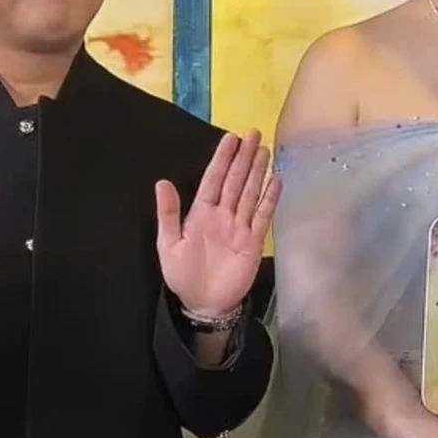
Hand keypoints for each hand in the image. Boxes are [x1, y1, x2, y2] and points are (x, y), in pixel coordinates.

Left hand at [155, 132, 281, 316]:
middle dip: (244, 157)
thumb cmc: (183, 274)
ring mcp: (239, 227)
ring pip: (250, 193)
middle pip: (235, 180)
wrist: (203, 304)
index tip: (231, 138)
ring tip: (265, 150)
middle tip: (254, 134)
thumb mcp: (168, 244)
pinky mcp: (253, 242)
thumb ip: (168, 213)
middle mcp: (222, 214)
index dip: (222, 158)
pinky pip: (263, 216)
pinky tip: (276, 182)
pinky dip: (269, 199)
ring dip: (257, 172)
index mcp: (201, 213)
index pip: (214, 179)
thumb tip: (162, 182)